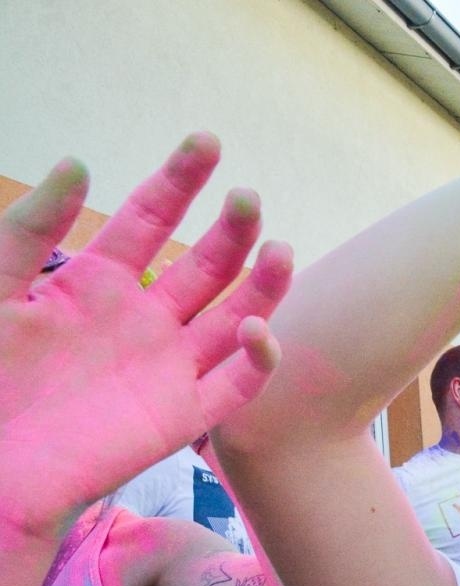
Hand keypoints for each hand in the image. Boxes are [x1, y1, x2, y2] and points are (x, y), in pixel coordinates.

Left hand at [0, 134, 292, 538]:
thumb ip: (29, 228)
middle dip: (231, 230)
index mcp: (99, 282)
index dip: (180, 179)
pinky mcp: (181, 417)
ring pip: (236, 319)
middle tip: (244, 198)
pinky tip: (256, 330)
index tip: (207, 142)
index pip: (152, 218)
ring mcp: (168, 368)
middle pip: (206, 265)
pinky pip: (235, 386)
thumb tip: (80, 164)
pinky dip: (257, 360)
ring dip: (263, 285)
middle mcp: (144, 320)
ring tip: (279, 249)